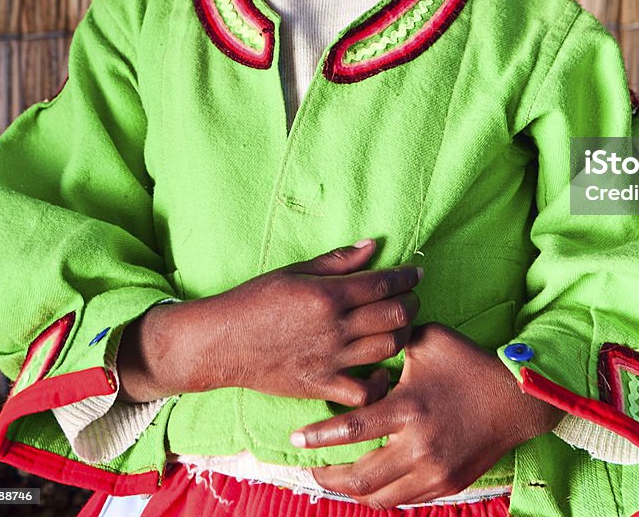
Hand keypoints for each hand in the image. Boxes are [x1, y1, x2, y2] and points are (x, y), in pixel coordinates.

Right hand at [118, 239, 420, 405]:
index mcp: (329, 294)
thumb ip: (338, 260)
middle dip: (411, 304)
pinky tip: (381, 371)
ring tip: (400, 327)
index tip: (417, 272)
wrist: (221, 341)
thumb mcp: (296, 270)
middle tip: (411, 298)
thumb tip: (372, 244)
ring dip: (402, 336)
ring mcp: (331, 359)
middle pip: (395, 316)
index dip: (407, 277)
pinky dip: (380, 383)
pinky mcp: (322, 386)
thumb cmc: (256, 300)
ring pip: (388, 349)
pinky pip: (364, 392)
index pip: (384, 284)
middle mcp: (335, 327)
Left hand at [292, 323, 560, 506]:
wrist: (515, 399)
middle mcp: (418, 445)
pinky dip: (383, 495)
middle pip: (359, 476)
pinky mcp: (447, 484)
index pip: (353, 429)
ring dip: (353, 492)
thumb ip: (395, 341)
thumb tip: (368, 336)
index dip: (319, 437)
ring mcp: (434, 471)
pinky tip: (372, 483)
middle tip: (311, 469)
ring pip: (380, 497)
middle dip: (328, 477)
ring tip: (336, 480)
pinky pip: (405, 501)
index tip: (296, 439)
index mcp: (409, 407)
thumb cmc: (468, 363)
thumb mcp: (430, 341)